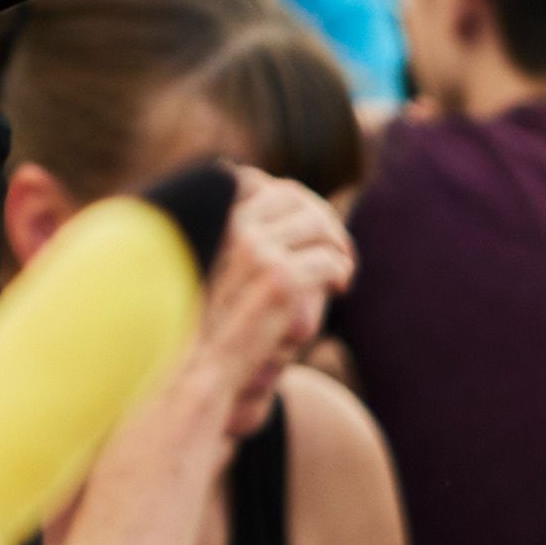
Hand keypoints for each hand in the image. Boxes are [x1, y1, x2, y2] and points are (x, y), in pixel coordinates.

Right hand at [188, 166, 353, 434]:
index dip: (296, 202)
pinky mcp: (280, 281)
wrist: (204, 362)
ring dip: (340, 247)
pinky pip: (329, 260)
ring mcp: (257, 251)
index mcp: (216, 217)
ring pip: (320, 226)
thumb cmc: (211, 318)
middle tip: (338, 251)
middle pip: (299, 199)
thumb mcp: (218, 263)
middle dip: (325, 221)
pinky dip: (342, 271)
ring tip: (340, 274)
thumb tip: (267, 212)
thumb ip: (243, 236)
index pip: (265, 183)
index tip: (309, 230)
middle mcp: (235, 226)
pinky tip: (339, 288)